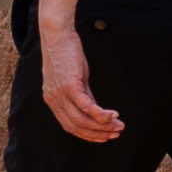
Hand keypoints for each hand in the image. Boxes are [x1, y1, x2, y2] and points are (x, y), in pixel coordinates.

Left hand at [42, 12, 123, 144]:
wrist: (57, 35)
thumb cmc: (66, 54)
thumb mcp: (74, 79)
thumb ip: (83, 95)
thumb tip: (95, 111)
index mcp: (52, 100)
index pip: (70, 125)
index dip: (88, 134)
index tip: (104, 137)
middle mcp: (54, 100)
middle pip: (76, 126)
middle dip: (98, 133)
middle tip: (116, 133)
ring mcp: (60, 94)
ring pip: (82, 119)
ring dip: (102, 126)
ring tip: (118, 126)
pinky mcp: (69, 85)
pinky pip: (86, 106)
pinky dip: (100, 114)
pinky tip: (113, 116)